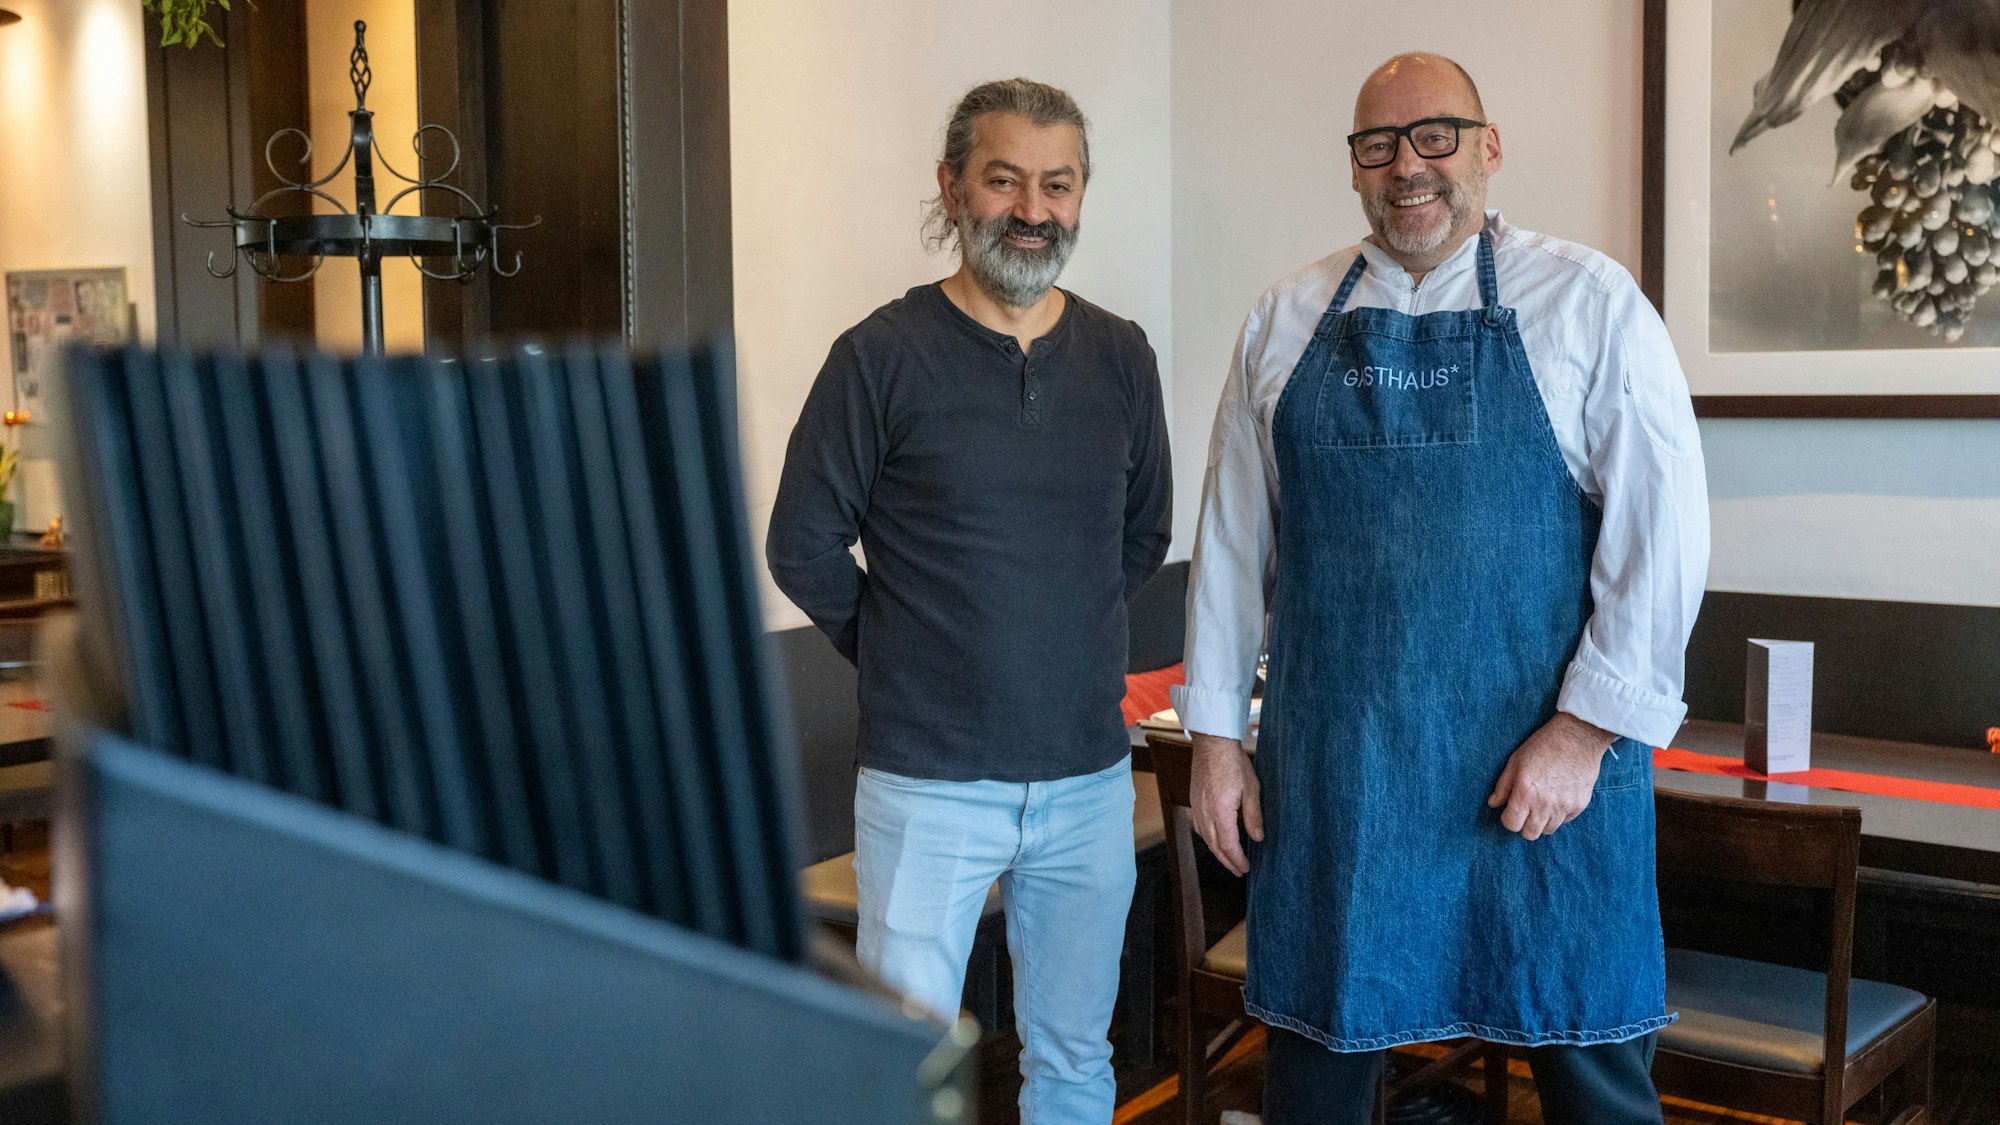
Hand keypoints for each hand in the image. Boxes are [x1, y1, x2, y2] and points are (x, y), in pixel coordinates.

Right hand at [1190, 732, 1262, 875]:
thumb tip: (1258, 838)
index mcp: (1220, 813)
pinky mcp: (1194, 801)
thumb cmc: (1233, 763)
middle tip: (1238, 871)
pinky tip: (1214, 838)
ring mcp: (1196, 807)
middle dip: (1227, 861)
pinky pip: (1199, 826)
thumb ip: (1254, 817)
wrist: (1212, 744)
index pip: (1228, 845)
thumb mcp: (1251, 790)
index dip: (1237, 860)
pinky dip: (1208, 838)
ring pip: (1205, 838)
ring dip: (1217, 851)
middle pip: (1214, 846)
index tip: (1245, 869)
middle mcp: (1205, 813)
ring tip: (1228, 859)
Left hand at [1485, 713, 1615, 840]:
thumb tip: (1493, 803)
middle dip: (1524, 825)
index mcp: (1526, 793)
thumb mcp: (1515, 761)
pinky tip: (1557, 798)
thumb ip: (1503, 786)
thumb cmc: (1543, 746)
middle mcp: (1545, 804)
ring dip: (1542, 821)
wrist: (1578, 737)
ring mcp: (1564, 806)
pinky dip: (1559, 815)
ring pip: (1548, 830)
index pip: (1511, 824)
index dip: (1508, 819)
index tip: (1511, 810)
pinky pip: (1565, 821)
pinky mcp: (1580, 805)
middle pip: (1530, 834)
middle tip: (1525, 811)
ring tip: (1542, 804)